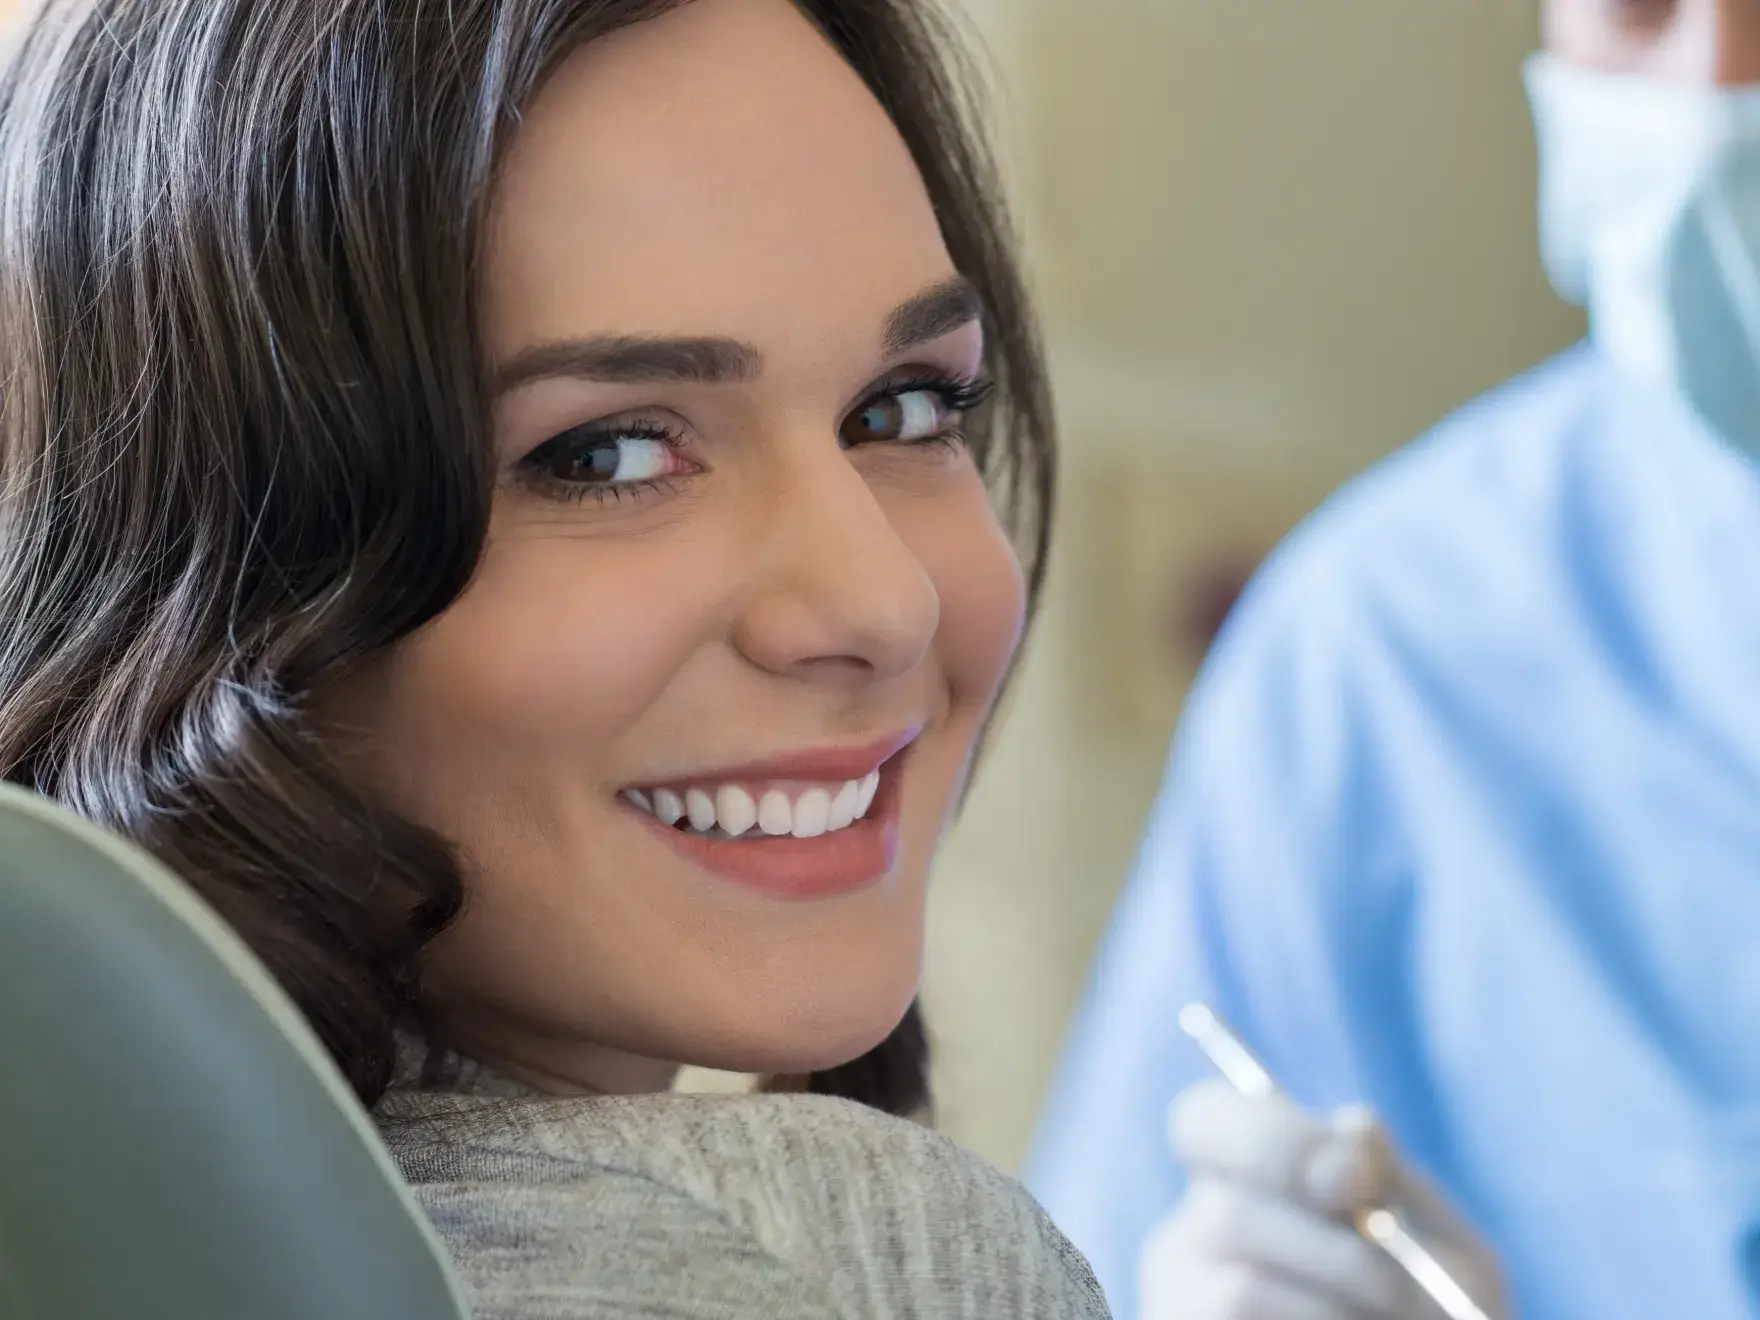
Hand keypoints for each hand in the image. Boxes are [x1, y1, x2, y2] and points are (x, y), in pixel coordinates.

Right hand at [1139, 1080, 1506, 1318]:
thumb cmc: (1441, 1318)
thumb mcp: (1441, 1247)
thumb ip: (1396, 1182)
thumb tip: (1353, 1125)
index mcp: (1245, 1181)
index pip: (1202, 1121)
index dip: (1270, 1136)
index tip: (1356, 1181)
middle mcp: (1194, 1235)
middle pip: (1224, 1209)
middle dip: (1328, 1251)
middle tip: (1392, 1283)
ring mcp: (1180, 1302)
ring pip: (1243, 1290)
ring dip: (1339, 1308)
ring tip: (1390, 1317)